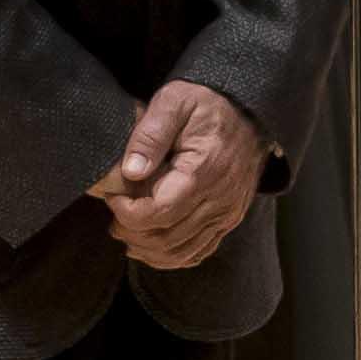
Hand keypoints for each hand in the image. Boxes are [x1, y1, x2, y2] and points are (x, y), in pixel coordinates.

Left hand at [93, 77, 263, 268]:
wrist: (248, 111)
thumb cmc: (206, 103)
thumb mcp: (174, 102)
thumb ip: (150, 135)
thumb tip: (131, 172)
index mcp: (203, 172)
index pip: (159, 212)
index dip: (127, 212)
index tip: (112, 197)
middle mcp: (220, 200)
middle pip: (167, 238)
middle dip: (132, 232)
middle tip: (113, 216)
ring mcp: (227, 214)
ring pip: (181, 252)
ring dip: (147, 250)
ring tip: (125, 232)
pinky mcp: (229, 220)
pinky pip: (198, 251)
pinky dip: (171, 257)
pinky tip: (150, 246)